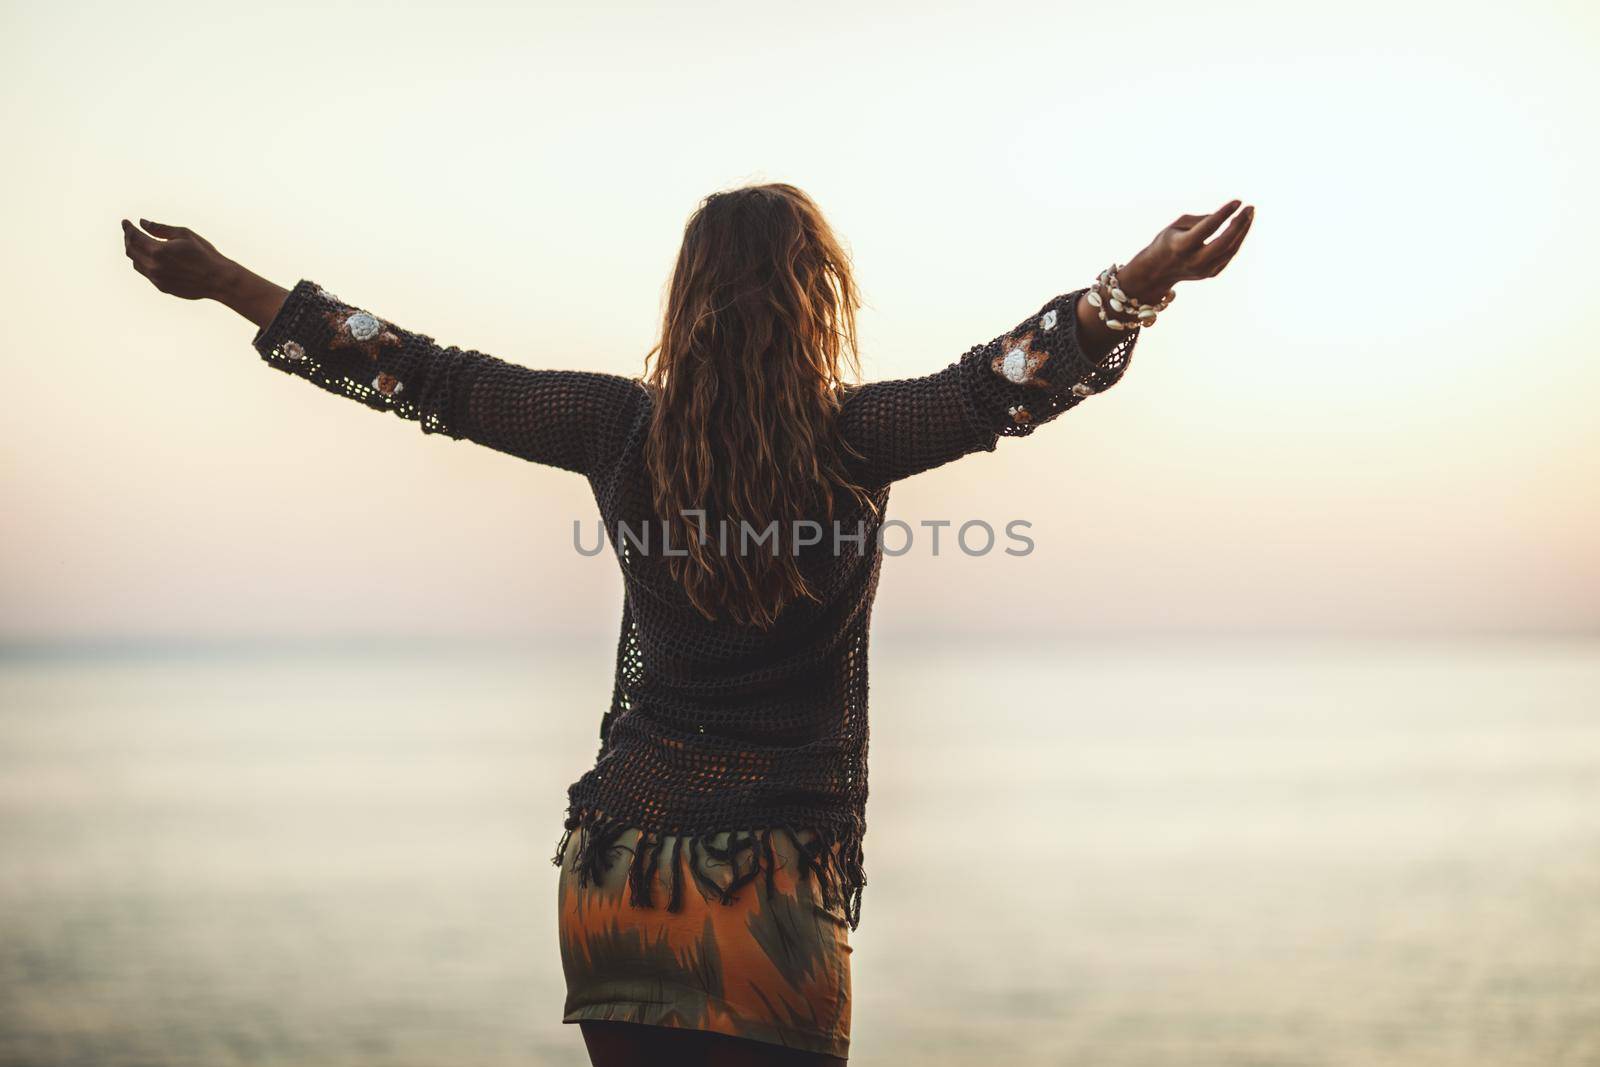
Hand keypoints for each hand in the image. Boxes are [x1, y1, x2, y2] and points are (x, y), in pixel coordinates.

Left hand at [121, 218, 236, 300]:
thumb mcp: (184, 234)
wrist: (218, 280)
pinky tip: (152, 258)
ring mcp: (157, 278)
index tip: (126, 222)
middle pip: (130, 250)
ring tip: (140, 245)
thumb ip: (160, 228)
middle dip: (128, 239)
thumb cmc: (204, 254)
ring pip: (136, 263)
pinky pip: (146, 273)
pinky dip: (145, 263)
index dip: (128, 228)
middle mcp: (153, 266)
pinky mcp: (162, 287)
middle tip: (131, 232)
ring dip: (135, 252)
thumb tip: (142, 223)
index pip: (134, 237)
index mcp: (158, 250)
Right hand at [1118, 199, 1254, 299]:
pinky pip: (1229, 255)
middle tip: (1250, 208)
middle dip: (1239, 224)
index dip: (1224, 213)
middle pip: (1224, 243)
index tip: (1238, 201)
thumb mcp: (1177, 225)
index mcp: (1181, 246)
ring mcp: (1204, 270)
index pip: (1208, 227)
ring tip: (1249, 214)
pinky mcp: (1211, 274)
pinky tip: (1241, 226)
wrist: (1158, 271)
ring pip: (1231, 250)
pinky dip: (1237, 240)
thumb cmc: (1168, 241)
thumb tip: (1224, 218)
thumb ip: (1200, 220)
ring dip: (1242, 231)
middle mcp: (1194, 261)